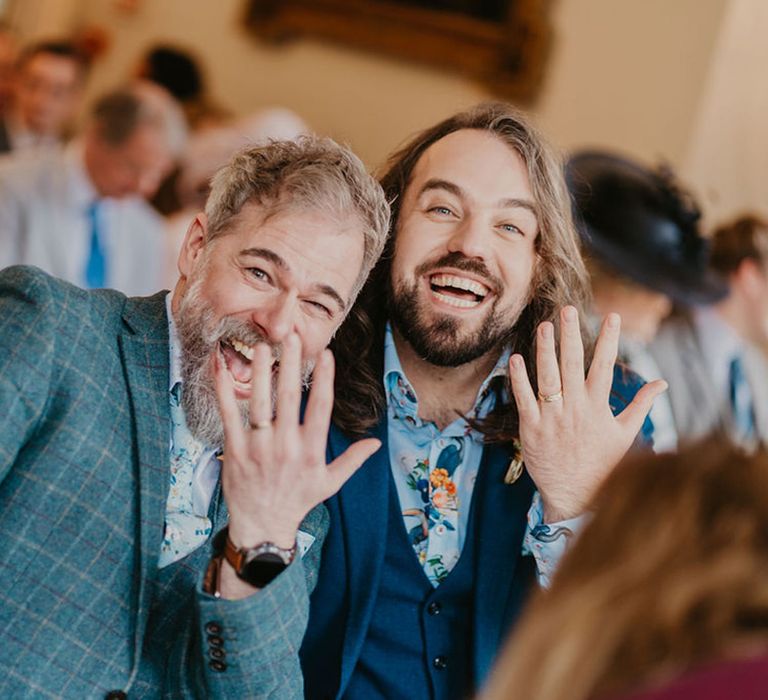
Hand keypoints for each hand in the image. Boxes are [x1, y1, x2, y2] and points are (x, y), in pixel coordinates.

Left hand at [214, 332, 380, 550]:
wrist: (262, 526)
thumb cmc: (298, 501)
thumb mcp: (330, 483)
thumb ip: (352, 460)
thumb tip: (377, 443)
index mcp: (311, 450)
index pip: (321, 408)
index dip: (325, 379)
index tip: (327, 354)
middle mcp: (286, 446)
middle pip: (290, 397)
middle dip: (292, 364)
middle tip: (292, 337)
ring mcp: (259, 447)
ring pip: (260, 402)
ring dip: (261, 372)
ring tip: (261, 346)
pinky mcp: (235, 451)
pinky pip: (229, 417)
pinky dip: (225, 393)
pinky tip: (223, 371)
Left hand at [508, 306, 666, 522]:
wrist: (574, 496)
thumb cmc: (602, 465)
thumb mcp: (625, 435)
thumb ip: (641, 405)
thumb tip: (662, 382)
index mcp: (599, 407)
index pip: (605, 366)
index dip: (608, 340)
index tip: (611, 316)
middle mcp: (576, 409)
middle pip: (573, 364)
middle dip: (571, 335)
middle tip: (568, 309)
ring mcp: (552, 417)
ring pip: (547, 377)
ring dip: (545, 349)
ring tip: (544, 325)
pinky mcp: (531, 428)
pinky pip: (524, 398)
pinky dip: (519, 378)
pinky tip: (516, 358)